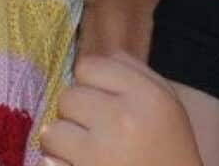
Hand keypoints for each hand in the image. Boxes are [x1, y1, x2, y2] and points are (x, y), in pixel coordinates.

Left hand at [40, 52, 202, 165]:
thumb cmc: (171, 151)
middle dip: (76, 114)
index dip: (90, 83)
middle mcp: (122, 119)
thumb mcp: (167, 103)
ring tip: (86, 153)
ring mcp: (98, 154)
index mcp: (146, 95)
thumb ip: (133, 72)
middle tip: (95, 132)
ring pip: (51, 131)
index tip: (101, 102)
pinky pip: (47, 162)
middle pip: (67, 96)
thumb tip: (91, 62)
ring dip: (63, 142)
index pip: (88, 66)